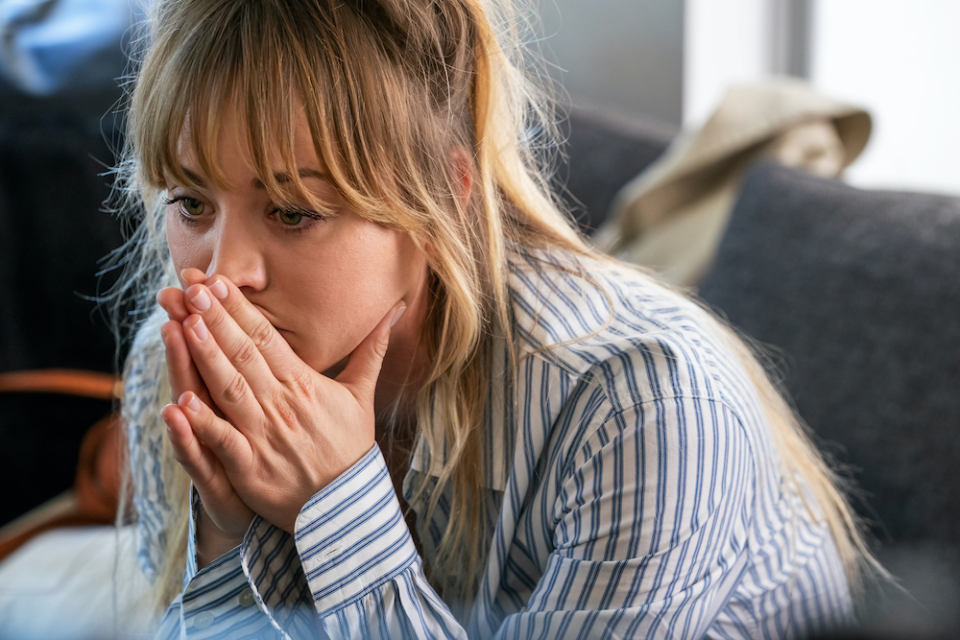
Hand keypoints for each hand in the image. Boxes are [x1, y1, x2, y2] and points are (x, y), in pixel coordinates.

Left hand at [166, 270, 404, 533]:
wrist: (348, 506)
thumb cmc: (350, 446)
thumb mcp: (361, 394)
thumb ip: (371, 349)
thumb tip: (397, 309)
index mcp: (304, 384)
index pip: (266, 339)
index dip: (240, 310)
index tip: (217, 283)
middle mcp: (282, 405)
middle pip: (244, 356)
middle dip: (216, 320)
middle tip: (191, 289)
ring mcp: (265, 437)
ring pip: (230, 391)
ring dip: (206, 358)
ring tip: (184, 324)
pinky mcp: (251, 470)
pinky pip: (225, 442)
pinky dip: (204, 425)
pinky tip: (181, 402)